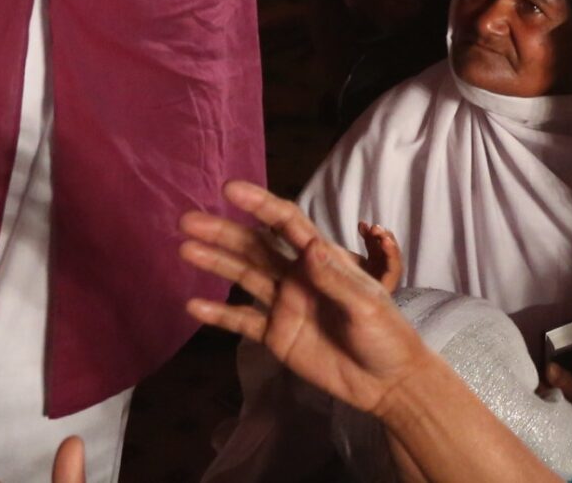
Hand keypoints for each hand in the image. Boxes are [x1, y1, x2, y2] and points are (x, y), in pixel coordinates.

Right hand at [179, 180, 438, 415]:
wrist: (384, 381)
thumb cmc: (386, 335)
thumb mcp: (366, 305)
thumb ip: (336, 280)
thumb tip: (310, 247)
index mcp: (323, 260)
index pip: (287, 224)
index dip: (260, 204)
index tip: (230, 189)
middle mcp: (298, 277)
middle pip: (256, 247)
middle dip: (224, 232)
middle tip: (188, 220)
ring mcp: (285, 305)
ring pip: (244, 277)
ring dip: (216, 262)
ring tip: (185, 248)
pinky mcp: (276, 336)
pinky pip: (242, 322)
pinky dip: (218, 315)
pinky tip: (192, 306)